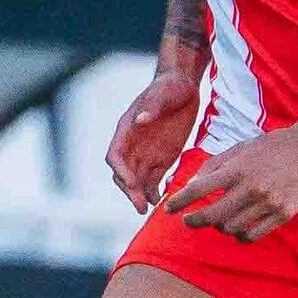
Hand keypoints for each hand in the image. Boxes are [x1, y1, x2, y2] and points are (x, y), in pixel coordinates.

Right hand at [105, 60, 199, 208]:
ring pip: (136, 181)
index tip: (131, 183)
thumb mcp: (164, 93)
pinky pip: (152, 180)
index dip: (120, 171)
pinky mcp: (160, 159)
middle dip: (129, 190)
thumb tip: (139, 120)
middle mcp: (133, 145)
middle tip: (140, 206)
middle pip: (123, 174)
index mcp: (127, 129)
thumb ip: (152, 107)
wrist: (183, 87)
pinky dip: (154, 192)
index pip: (115, 156)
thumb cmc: (170, 87)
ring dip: (140, 196)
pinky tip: (161, 202)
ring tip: (149, 210)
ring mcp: (146, 154)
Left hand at [158, 123, 297, 242]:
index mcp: (238, 169)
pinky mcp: (284, 214)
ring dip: (219, 227)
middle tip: (188, 220)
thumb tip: (191, 187)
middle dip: (193, 220)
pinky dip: (239, 236)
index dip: (179, 202)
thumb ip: (214, 167)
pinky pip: (252, 236)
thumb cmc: (272, 146)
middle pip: (211, 215)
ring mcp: (269, 203)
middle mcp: (252, 187)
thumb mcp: (240, 148)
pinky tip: (237, 229)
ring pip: (230, 228)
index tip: (168, 209)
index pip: (199, 190)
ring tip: (219, 219)